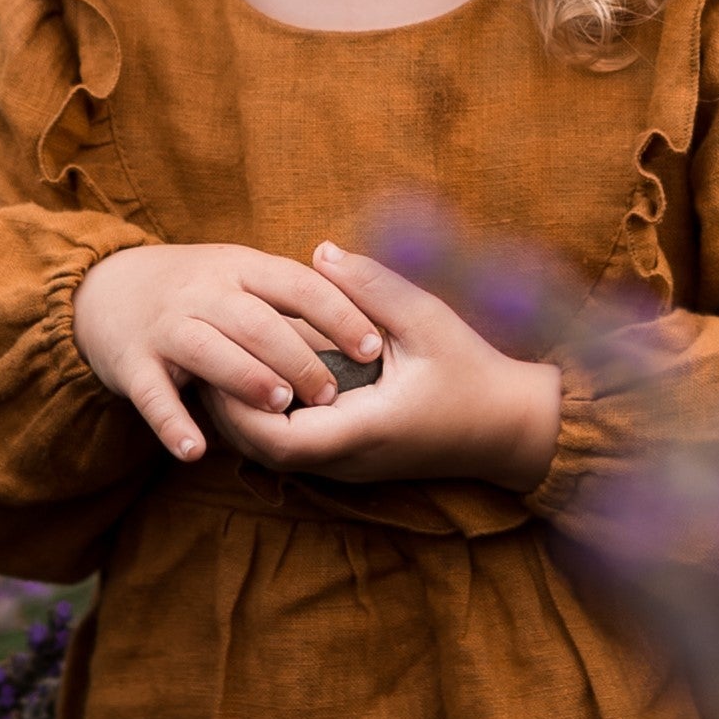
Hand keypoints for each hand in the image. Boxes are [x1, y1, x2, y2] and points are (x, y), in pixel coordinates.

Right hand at [73, 240, 385, 463]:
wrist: (106, 289)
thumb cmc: (197, 290)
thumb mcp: (242, 273)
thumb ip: (291, 293)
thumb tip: (367, 312)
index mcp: (240, 268)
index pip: (298, 285)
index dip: (339, 314)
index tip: (374, 347)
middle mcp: (203, 292)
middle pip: (256, 321)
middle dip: (298, 357)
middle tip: (333, 394)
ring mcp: (165, 327)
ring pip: (209, 351)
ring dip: (246, 379)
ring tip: (281, 408)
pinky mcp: (132, 363)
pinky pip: (152, 395)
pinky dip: (172, 423)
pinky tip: (195, 451)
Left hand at [207, 241, 562, 493]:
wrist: (509, 428)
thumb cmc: (474, 372)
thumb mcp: (429, 321)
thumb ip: (374, 287)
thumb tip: (321, 251)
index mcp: (362, 429)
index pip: (277, 437)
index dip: (239, 403)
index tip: (224, 357)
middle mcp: (347, 458)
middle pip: (260, 451)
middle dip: (226, 409)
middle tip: (209, 355)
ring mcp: (347, 466)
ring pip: (271, 454)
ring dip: (243, 416)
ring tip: (224, 362)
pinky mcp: (350, 459)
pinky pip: (291, 448)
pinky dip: (266, 419)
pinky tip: (260, 376)